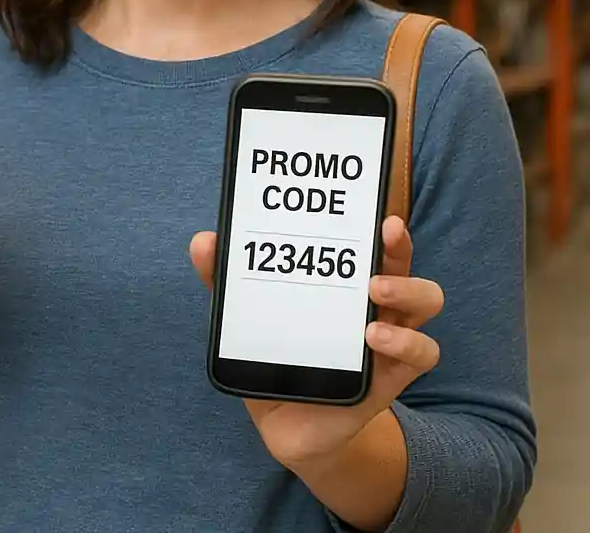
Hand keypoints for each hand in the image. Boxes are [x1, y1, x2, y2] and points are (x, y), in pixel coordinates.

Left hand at [189, 215, 443, 470]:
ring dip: (408, 289)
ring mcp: (388, 335)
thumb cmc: (275, 352)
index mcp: (343, 278)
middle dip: (398, 245)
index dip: (377, 222)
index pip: (368, 241)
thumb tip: (203, 241)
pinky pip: (423, 353)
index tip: (376, 209)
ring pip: (427, 300)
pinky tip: (374, 337)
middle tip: (382, 235)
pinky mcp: (392, 374)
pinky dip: (407, 342)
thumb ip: (224, 280)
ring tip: (374, 290)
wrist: (285, 421)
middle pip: (404, 261)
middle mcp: (374, 299)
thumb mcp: (248, 314)